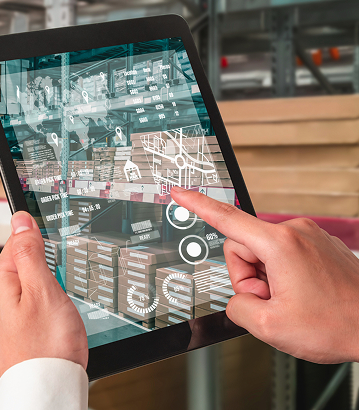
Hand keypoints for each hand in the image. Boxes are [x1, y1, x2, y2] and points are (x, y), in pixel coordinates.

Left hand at [0, 211, 87, 375]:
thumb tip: (20, 219)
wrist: (47, 389)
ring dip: (53, 285)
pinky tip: (60, 315)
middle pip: (28, 260)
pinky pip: (38, 301)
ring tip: (62, 303)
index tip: (59, 244)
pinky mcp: (22, 325)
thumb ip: (30, 252)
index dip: (43, 239)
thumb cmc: (45, 347)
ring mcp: (10, 311)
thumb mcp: (42, 289)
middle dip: (49, 265)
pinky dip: (52, 302)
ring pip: (35, 282)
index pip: (19, 239)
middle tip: (63, 283)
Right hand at [171, 187, 358, 363]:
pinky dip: (285, 278)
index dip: (197, 205)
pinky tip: (305, 298)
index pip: (226, 219)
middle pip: (243, 248)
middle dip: (249, 278)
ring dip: (269, 281)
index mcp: (280, 244)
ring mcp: (311, 237)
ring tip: (294, 303)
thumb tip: (240, 300)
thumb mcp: (269, 327)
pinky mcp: (320, 247)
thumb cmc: (339, 325)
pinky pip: (285, 258)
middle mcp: (296, 233)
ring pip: (264, 256)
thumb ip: (236, 308)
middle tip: (272, 303)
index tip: (180, 193)